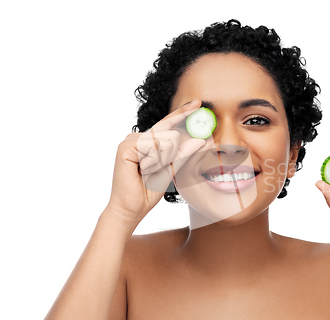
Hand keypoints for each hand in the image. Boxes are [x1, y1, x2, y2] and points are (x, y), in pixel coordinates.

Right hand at [106, 100, 205, 229]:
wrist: (133, 207)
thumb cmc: (149, 189)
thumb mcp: (172, 168)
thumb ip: (185, 153)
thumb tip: (204, 140)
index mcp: (149, 140)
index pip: (169, 124)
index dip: (183, 112)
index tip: (198, 102)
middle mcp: (139, 136)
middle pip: (171, 133)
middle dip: (170, 156)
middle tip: (155, 170)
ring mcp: (131, 140)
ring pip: (165, 141)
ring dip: (161, 162)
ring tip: (146, 172)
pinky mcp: (126, 146)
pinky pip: (154, 147)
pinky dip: (153, 162)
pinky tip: (141, 170)